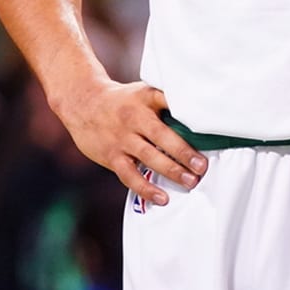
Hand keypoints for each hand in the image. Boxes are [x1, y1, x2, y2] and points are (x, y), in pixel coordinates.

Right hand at [52, 80, 205, 206]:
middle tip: (202, 166)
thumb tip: (200, 115)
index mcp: (146, 98)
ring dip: (171, 171)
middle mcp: (134, 118)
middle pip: (162, 136)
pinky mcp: (111, 156)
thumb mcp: (144, 91)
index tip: (207, 125)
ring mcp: (122, 139)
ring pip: (148, 157)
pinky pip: (130, 175)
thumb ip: (167, 101)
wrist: (83, 103)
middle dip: (184, 152)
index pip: (169, 102)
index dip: (187, 112)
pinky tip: (162, 198)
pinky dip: (146, 188)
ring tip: (190, 182)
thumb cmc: (123, 100)